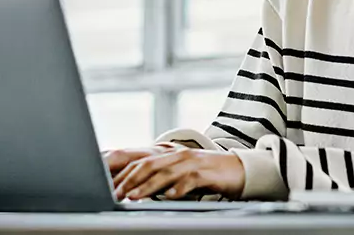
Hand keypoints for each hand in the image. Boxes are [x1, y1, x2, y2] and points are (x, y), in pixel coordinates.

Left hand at [111, 148, 244, 200]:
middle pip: (150, 166)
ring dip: (148, 186)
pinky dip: (177, 189)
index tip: (112, 188)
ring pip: (165, 174)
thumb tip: (141, 189)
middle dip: (131, 181)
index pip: (142, 163)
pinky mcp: (206, 173)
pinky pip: (189, 180)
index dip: (125, 175)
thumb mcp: (184, 173)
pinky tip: (167, 197)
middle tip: (117, 194)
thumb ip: (165, 178)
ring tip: (135, 196)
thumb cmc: (210, 174)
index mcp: (171, 155)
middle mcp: (179, 156)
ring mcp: (193, 163)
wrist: (241, 169)